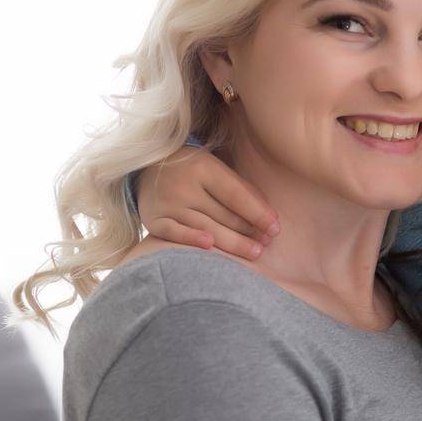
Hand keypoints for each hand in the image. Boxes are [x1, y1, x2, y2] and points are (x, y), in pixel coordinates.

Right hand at [137, 147, 278, 258]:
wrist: (146, 168)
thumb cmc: (193, 172)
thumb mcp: (216, 170)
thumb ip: (242, 190)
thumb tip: (270, 218)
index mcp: (202, 168)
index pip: (235, 194)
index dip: (257, 213)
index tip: (275, 229)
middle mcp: (183, 185)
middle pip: (223, 214)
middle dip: (248, 230)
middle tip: (267, 244)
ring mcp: (167, 203)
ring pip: (205, 226)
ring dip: (232, 242)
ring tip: (255, 252)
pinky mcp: (153, 219)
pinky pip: (173, 232)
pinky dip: (190, 239)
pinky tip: (209, 246)